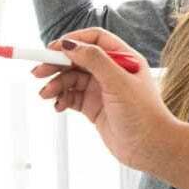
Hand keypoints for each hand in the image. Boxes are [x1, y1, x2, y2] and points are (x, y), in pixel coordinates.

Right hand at [32, 27, 175, 170]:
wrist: (151, 149)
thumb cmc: (143, 114)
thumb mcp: (118, 82)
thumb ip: (94, 60)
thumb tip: (70, 44)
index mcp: (123, 58)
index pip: (94, 40)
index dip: (73, 41)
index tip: (53, 48)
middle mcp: (112, 71)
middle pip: (78, 59)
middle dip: (57, 64)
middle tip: (37, 72)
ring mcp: (102, 89)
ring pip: (72, 79)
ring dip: (56, 84)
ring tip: (45, 94)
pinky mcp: (94, 107)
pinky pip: (72, 97)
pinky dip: (62, 99)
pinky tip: (57, 105)